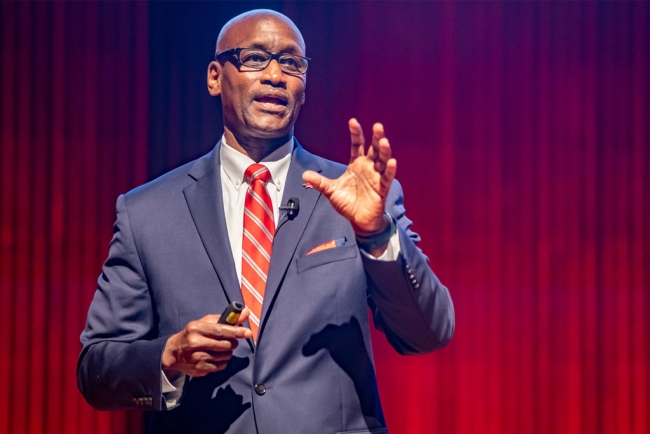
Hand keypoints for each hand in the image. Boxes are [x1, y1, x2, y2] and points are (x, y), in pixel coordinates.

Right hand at [162, 308, 251, 377]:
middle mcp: (195, 343)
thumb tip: (245, 312)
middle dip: (233, 343)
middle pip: (225, 345)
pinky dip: (222, 361)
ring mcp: (197, 358)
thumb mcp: (204, 322)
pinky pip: (221, 366)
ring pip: (225, 356)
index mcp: (196, 328)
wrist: (174, 353)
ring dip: (228, 352)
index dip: (236, 331)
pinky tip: (216, 357)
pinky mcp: (200, 369)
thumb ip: (225, 318)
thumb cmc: (193, 334)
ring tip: (221, 348)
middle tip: (231, 341)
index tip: (247, 332)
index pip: (220, 330)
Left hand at [302, 118, 396, 234]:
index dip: (356, 134)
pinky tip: (391, 162)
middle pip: (374, 149)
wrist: (358, 220)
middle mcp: (368, 167)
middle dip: (376, 137)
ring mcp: (376, 176)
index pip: (357, 145)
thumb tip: (304, 174)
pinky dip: (390, 170)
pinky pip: (387, 177)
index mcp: (357, 164)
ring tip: (384, 141)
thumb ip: (320, 182)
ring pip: (383, 160)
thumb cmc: (347, 203)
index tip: (353, 121)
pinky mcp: (382, 188)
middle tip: (378, 126)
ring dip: (384, 150)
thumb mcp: (331, 191)